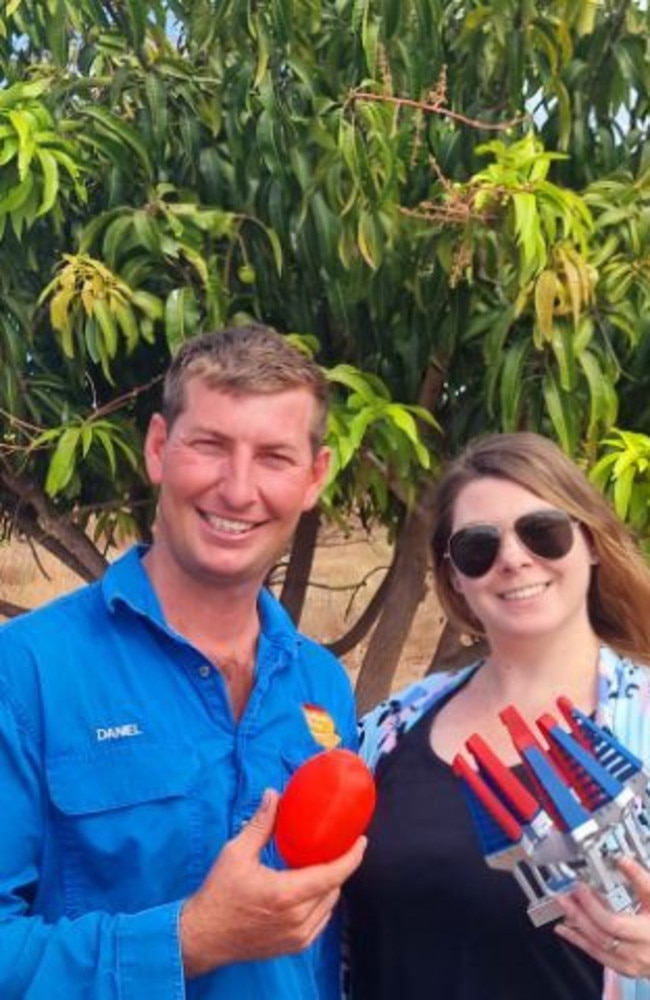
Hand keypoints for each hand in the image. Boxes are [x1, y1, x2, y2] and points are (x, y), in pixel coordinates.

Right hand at [180, 788, 366, 977]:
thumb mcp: (236, 853)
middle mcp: (297, 919)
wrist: (204, 936)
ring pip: (329, 906)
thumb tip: (274, 795)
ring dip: (330, 885)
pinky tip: (311, 889)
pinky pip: (320, 921)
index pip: (331, 875)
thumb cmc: (219, 894)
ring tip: (323, 864)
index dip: (351, 857)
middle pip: (333, 888)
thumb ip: (261, 824)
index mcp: (286, 894)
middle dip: (338, 866)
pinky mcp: (294, 946)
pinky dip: (321, 903)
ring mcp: (297, 937)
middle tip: (336, 846)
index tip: (361, 840)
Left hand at [555, 857, 649, 977]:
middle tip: (564, 895)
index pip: (612, 922)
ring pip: (596, 947)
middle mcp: (638, 953)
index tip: (579, 887)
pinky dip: (579, 940)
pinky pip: (598, 955)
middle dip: (578, 913)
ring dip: (575, 925)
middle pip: (600, 934)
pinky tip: (566, 929)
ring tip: (563, 906)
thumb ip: (639, 878)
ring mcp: (630, 964)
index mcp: (646, 933)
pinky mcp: (624, 968)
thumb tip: (622, 860)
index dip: (592, 905)